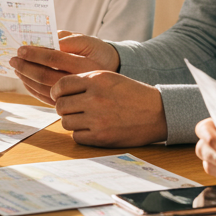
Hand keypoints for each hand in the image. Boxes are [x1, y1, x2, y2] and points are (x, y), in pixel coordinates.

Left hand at [11, 32, 119, 102]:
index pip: (54, 57)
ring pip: (45, 90)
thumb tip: (42, 40)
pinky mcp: (72, 107)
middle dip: (26, 67)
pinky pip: (48, 100)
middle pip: (46, 76)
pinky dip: (34, 90)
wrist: (115, 74)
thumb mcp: (88, 41)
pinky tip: (27, 81)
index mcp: (86, 66)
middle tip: (13, 60)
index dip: (35, 53)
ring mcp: (78, 99)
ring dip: (27, 79)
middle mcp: (82, 85)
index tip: (21, 49)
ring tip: (18, 69)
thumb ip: (67, 39)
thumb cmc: (98, 53)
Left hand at [51, 71, 167, 146]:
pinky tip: (92, 129)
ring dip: (72, 121)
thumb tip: (59, 90)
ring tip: (84, 119)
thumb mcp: (110, 78)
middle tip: (72, 109)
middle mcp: (95, 98)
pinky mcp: (101, 137)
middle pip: (60, 105)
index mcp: (96, 80)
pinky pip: (76, 137)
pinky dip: (81, 134)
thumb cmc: (133, 94)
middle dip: (63, 107)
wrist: (158, 113)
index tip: (59, 95)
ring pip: (66, 122)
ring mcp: (97, 119)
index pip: (62, 85)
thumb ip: (86, 81)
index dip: (57, 91)